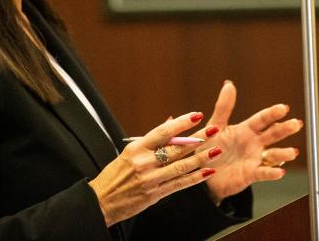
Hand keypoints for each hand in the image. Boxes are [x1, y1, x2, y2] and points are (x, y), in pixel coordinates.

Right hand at [88, 112, 220, 226]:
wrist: (101, 201)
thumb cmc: (115, 175)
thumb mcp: (129, 153)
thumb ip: (151, 140)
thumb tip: (170, 122)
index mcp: (136, 148)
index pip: (163, 131)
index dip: (181, 123)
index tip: (196, 115)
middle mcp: (144, 162)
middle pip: (176, 148)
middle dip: (198, 138)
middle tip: (215, 129)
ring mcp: (150, 179)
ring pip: (181, 166)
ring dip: (201, 158)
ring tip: (217, 151)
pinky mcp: (154, 194)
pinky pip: (179, 184)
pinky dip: (195, 178)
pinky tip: (207, 172)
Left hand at [197, 81, 302, 202]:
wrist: (204, 174)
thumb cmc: (210, 148)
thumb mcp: (214, 126)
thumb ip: (223, 107)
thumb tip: (229, 84)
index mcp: (246, 129)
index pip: (263, 119)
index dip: (273, 113)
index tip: (284, 108)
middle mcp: (254, 143)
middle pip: (273, 134)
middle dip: (285, 129)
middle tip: (297, 124)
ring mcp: (254, 159)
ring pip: (273, 155)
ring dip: (283, 154)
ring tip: (292, 152)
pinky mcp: (250, 174)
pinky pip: (263, 173)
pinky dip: (272, 173)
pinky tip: (280, 172)